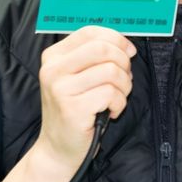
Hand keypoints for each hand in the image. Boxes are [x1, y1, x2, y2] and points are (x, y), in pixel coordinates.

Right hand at [33, 26, 136, 174]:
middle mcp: (53, 70)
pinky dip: (119, 103)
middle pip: (102, 48)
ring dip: (123, 86)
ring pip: (111, 71)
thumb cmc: (74, 110)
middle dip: (123, 62)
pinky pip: (111, 94)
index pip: (89, 32)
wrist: (58, 149)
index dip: (115, 38)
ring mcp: (60, 89)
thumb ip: (95, 57)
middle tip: (124, 78)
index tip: (128, 51)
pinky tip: (111, 112)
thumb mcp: (77, 77)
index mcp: (53, 57)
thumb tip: (127, 46)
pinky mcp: (73, 109)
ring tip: (116, 98)